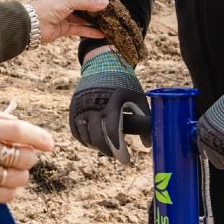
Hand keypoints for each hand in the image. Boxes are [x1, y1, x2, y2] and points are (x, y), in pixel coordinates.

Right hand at [0, 107, 53, 204]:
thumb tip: (15, 122)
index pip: (21, 132)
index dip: (39, 138)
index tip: (49, 144)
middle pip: (25, 158)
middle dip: (27, 157)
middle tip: (18, 155)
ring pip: (20, 178)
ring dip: (19, 174)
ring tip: (7, 169)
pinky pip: (7, 196)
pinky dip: (9, 190)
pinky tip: (0, 183)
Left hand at [31, 0, 107, 44]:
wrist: (32, 25)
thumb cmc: (48, 7)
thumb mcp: (69, 0)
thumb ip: (87, 2)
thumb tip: (105, 3)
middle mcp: (62, 2)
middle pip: (82, 3)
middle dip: (95, 7)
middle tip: (109, 9)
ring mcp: (63, 15)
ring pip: (82, 17)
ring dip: (94, 20)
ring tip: (108, 22)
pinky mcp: (64, 28)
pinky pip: (79, 29)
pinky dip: (89, 31)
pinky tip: (101, 34)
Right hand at [68, 47, 147, 163]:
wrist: (103, 63)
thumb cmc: (125, 83)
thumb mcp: (137, 98)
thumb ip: (144, 121)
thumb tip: (148, 146)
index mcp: (113, 102)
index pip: (112, 132)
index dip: (119, 150)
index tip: (127, 160)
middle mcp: (95, 104)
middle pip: (97, 137)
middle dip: (108, 151)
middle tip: (117, 156)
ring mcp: (82, 105)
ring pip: (85, 136)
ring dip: (96, 146)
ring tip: (107, 148)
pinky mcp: (74, 107)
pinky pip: (75, 130)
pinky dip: (83, 139)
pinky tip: (93, 143)